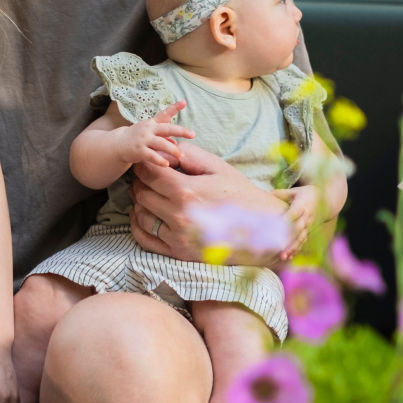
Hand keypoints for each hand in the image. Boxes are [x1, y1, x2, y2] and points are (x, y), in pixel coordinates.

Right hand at [117, 101, 193, 169]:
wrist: (117, 145)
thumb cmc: (136, 138)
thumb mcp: (149, 133)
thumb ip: (163, 136)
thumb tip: (176, 143)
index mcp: (152, 123)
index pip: (164, 114)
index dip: (174, 108)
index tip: (184, 102)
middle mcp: (148, 129)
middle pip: (167, 129)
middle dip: (181, 131)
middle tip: (193, 134)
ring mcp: (143, 139)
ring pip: (162, 144)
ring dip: (173, 150)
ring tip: (181, 156)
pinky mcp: (139, 150)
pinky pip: (152, 156)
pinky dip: (160, 160)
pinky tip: (166, 164)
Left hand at [129, 144, 270, 262]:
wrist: (263, 230)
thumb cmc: (241, 194)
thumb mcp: (219, 167)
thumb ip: (190, 154)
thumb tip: (164, 149)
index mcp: (188, 191)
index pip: (149, 173)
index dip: (144, 164)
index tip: (147, 161)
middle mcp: (179, 215)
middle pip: (141, 193)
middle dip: (141, 181)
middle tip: (149, 176)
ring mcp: (178, 237)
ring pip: (140, 214)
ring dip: (140, 202)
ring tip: (151, 194)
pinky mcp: (178, 253)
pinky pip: (144, 238)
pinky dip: (139, 225)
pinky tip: (146, 214)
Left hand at [272, 185, 321, 263]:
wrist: (327, 201)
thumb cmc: (306, 194)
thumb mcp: (296, 191)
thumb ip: (281, 194)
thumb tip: (266, 194)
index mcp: (303, 204)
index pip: (295, 212)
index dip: (288, 218)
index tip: (279, 224)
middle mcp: (307, 217)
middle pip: (298, 228)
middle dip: (289, 238)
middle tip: (278, 245)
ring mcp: (309, 226)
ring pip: (300, 238)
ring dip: (292, 248)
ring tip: (283, 256)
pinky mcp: (308, 232)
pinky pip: (302, 242)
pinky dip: (296, 250)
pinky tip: (288, 257)